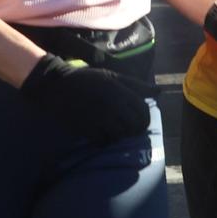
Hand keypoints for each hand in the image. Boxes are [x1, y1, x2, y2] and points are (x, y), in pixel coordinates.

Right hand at [18, 54, 153, 143]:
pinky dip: (106, 140)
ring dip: (121, 136)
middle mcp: (112, 105)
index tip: (140, 121)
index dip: (145, 119)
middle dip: (135, 130)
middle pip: (134, 126)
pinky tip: (102, 134)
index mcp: (119, 90)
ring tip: (115, 131)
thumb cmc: (87, 79)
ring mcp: (100, 117)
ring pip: (121, 135)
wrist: (57, 85)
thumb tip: (159, 91)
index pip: (143, 111)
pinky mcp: (87, 128)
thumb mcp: (112, 76)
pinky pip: (104, 141)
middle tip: (129, 129)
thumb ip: (136, 85)